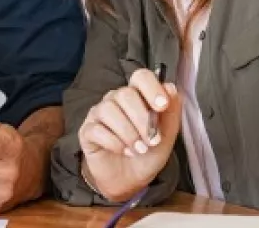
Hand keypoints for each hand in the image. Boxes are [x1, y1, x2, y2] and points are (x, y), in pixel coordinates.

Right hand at [77, 68, 180, 201]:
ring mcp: (99, 114)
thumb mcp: (167, 137)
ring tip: (139, 149)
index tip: (162, 106)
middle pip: (125, 94)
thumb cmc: (147, 154)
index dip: (152, 88)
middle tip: (152, 140)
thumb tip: (170, 88)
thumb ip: (171, 113)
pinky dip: (114, 142)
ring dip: (128, 133)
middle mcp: (116, 100)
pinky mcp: (87, 131)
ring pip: (109, 110)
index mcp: (138, 96)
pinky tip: (124, 151)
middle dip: (142, 119)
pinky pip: (97, 129)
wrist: (130, 180)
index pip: (141, 77)